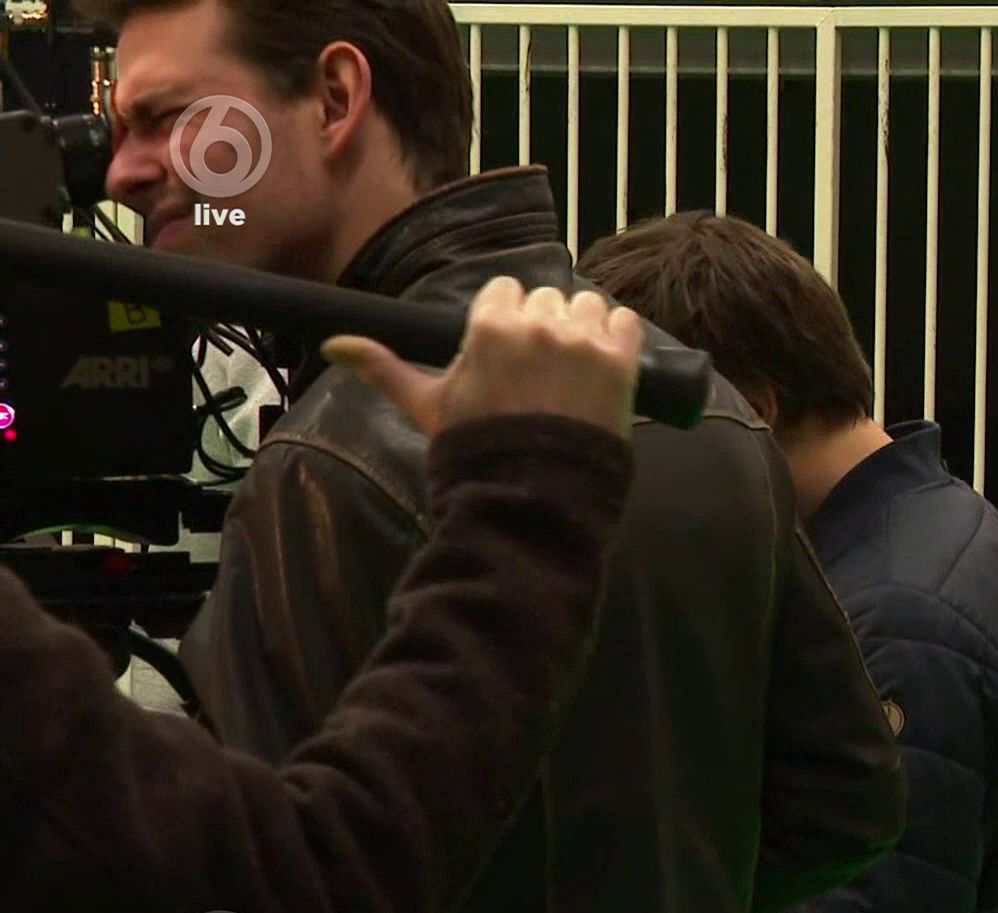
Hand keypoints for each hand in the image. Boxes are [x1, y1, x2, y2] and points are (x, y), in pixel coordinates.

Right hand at [320, 277, 644, 439]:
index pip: (505, 291)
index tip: (509, 355)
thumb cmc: (475, 451)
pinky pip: (626, 322)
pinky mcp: (620, 364)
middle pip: (546, 298)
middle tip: (540, 373)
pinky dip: (618, 338)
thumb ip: (384, 368)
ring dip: (583, 329)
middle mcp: (538, 325)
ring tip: (573, 372)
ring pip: (588, 305)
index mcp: (490, 326)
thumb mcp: (427, 405)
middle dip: (544, 327)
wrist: (530, 498)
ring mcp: (582, 343)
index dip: (507, 320)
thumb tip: (333, 344)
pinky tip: (605, 368)